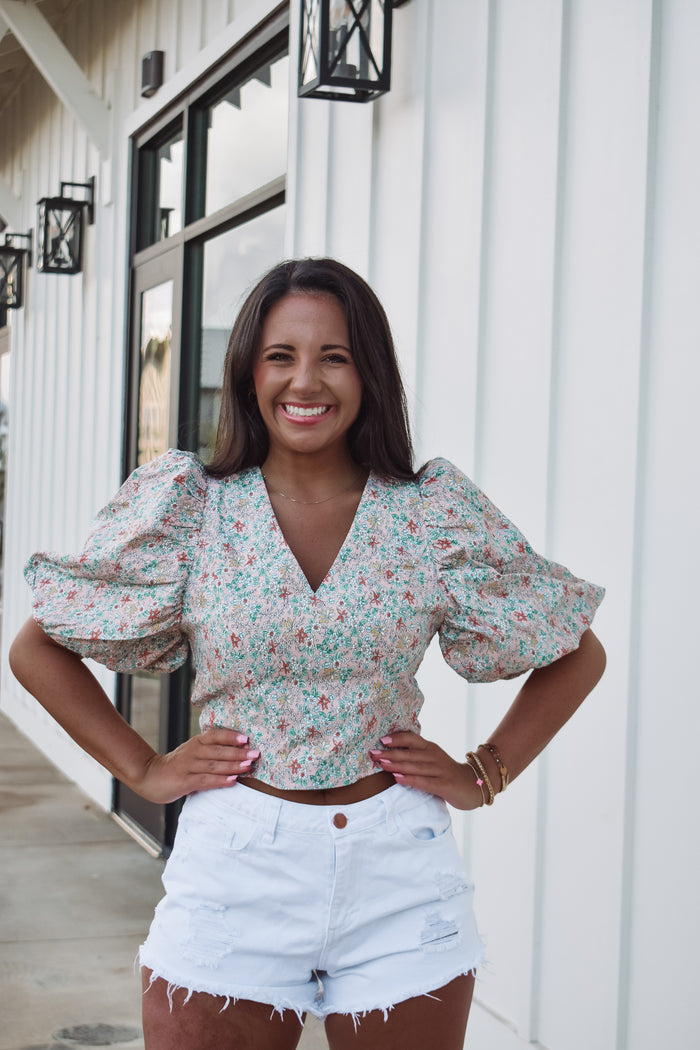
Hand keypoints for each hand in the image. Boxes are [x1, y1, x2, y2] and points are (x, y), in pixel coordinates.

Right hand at [134, 729, 258, 803]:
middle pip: (218, 751)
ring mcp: (187, 766)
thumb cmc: (177, 765)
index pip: (215, 735)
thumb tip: (238, 751)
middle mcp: (192, 751)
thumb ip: (210, 751)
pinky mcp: (184, 781)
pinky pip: (205, 780)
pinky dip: (220, 781)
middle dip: (238, 752)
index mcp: (196, 742)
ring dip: (233, 766)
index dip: (231, 736)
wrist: (149, 776)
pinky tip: (232, 781)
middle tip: (255, 754)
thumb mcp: (192, 753)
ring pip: (214, 765)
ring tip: (248, 767)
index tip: (247, 738)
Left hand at [369, 731, 482, 810]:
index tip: (382, 740)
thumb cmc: (446, 772)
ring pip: (414, 766)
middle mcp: (434, 756)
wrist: (473, 785)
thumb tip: (390, 752)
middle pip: (409, 753)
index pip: (412, 738)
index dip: (397, 738)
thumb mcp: (433, 758)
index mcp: (431, 748)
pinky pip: (424, 781)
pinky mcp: (443, 785)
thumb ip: (416, 754)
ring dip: (396, 765)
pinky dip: (409, 779)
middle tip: (372, 753)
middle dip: (390, 753)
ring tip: (382, 764)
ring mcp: (440, 770)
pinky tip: (397, 779)